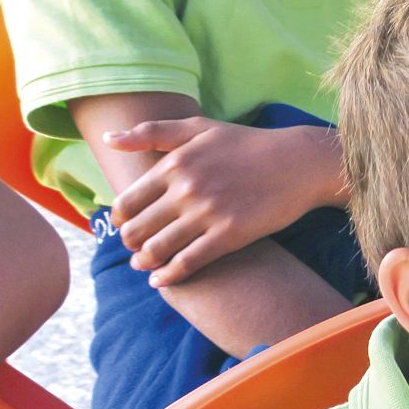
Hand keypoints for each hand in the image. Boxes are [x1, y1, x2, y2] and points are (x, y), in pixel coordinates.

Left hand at [105, 119, 343, 285]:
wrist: (299, 162)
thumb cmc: (248, 144)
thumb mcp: (199, 128)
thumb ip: (152, 132)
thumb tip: (109, 139)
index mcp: (175, 164)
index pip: (126, 202)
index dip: (120, 220)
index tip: (127, 225)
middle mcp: (187, 189)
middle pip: (137, 230)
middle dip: (130, 243)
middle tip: (135, 248)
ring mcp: (208, 213)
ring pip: (157, 249)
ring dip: (144, 262)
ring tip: (145, 265)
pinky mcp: (230, 235)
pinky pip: (188, 262)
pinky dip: (169, 275)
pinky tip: (161, 280)